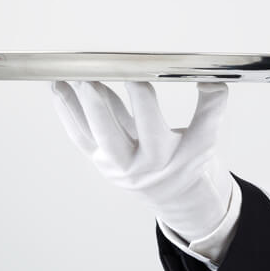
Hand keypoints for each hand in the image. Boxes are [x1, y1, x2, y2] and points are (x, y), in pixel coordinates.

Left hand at [51, 80, 232, 241]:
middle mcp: (145, 166)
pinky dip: (67, 110)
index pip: (163, 126)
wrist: (174, 196)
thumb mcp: (206, 138)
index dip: (151, 102)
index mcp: (176, 158)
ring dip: (78, 104)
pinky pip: (80, 135)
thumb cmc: (187, 158)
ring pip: (94, 135)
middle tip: (91, 77)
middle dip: (103, 106)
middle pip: (118, 137)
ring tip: (68, 76)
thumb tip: (211, 76)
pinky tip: (58, 86)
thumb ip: (209, 109)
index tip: (140, 74)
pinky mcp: (100, 162)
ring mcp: (118, 167)